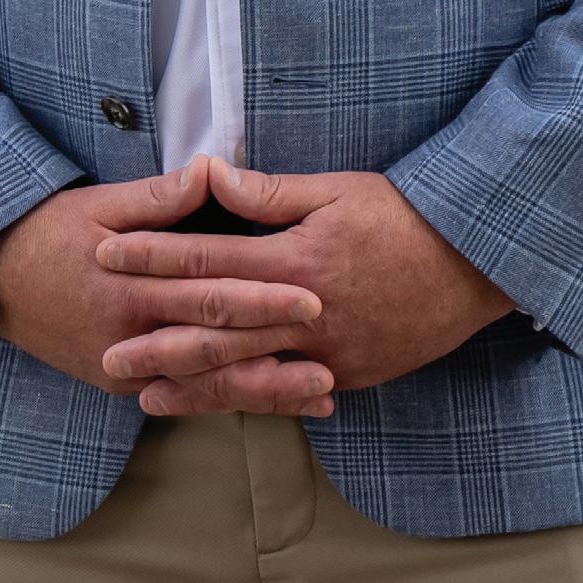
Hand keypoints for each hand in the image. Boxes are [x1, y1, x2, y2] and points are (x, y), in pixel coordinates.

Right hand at [0, 159, 336, 417]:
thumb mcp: (99, 204)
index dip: (262, 298)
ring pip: (205, 384)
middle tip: (333, 349)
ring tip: (320, 390)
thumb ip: (159, 197)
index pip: (208, 294)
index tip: (312, 295)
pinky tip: (275, 403)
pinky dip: (231, 401)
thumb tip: (211, 170)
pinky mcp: (122, 387)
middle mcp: (129, 338)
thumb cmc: (50, 233)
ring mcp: (124, 369)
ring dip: (265, 390)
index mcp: (129, 288)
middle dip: (277, 350)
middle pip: (215, 347)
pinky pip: (184, 397)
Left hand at [96, 158, 511, 409]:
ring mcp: (328, 355)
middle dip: (156, 342)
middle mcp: (306, 316)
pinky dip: (247, 402)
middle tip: (106, 352)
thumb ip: (268, 193)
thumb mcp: (336, 190)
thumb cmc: (403, 217)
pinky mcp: (349, 377)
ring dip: (192, 387)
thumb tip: (209, 176)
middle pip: (216, 332)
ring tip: (145, 395)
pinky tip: (217, 407)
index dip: (152, 256)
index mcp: (296, 261)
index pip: (206, 258)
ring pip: (247, 376)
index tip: (106, 253)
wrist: (476, 266)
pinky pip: (287, 395)